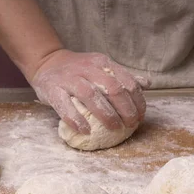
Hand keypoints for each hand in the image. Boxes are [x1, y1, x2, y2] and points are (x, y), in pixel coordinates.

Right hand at [31, 50, 146, 133]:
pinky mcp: (53, 89)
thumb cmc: (79, 70)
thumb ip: (122, 76)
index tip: (140, 115)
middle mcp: (87, 69)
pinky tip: (86, 130)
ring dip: (105, 114)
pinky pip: (65, 106)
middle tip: (130, 124)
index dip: (137, 100)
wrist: (47, 63)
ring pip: (90, 95)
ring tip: (115, 128)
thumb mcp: (101, 67)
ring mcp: (69, 79)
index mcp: (102, 63)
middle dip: (125, 108)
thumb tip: (146, 84)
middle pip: (112, 88)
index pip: (126, 81)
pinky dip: (76, 119)